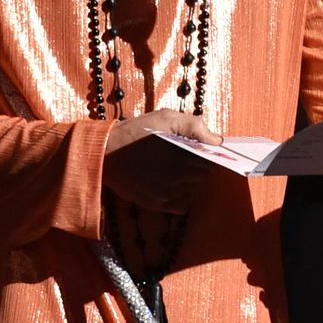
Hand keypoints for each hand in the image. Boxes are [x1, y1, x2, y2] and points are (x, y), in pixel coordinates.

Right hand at [103, 109, 221, 213]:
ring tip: (169, 167)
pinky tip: (169, 183)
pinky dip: (181, 195)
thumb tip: (217, 140)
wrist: (105, 153)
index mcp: (182, 152)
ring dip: (187, 179)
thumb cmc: (136, 131)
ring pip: (193, 187)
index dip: (205, 151)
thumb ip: (194, 125)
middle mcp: (177, 175)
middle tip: (179, 155)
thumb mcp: (164, 117)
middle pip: (203, 173)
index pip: (211, 157)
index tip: (197, 148)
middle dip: (196, 164)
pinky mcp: (158, 204)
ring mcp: (168, 192)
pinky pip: (183, 204)